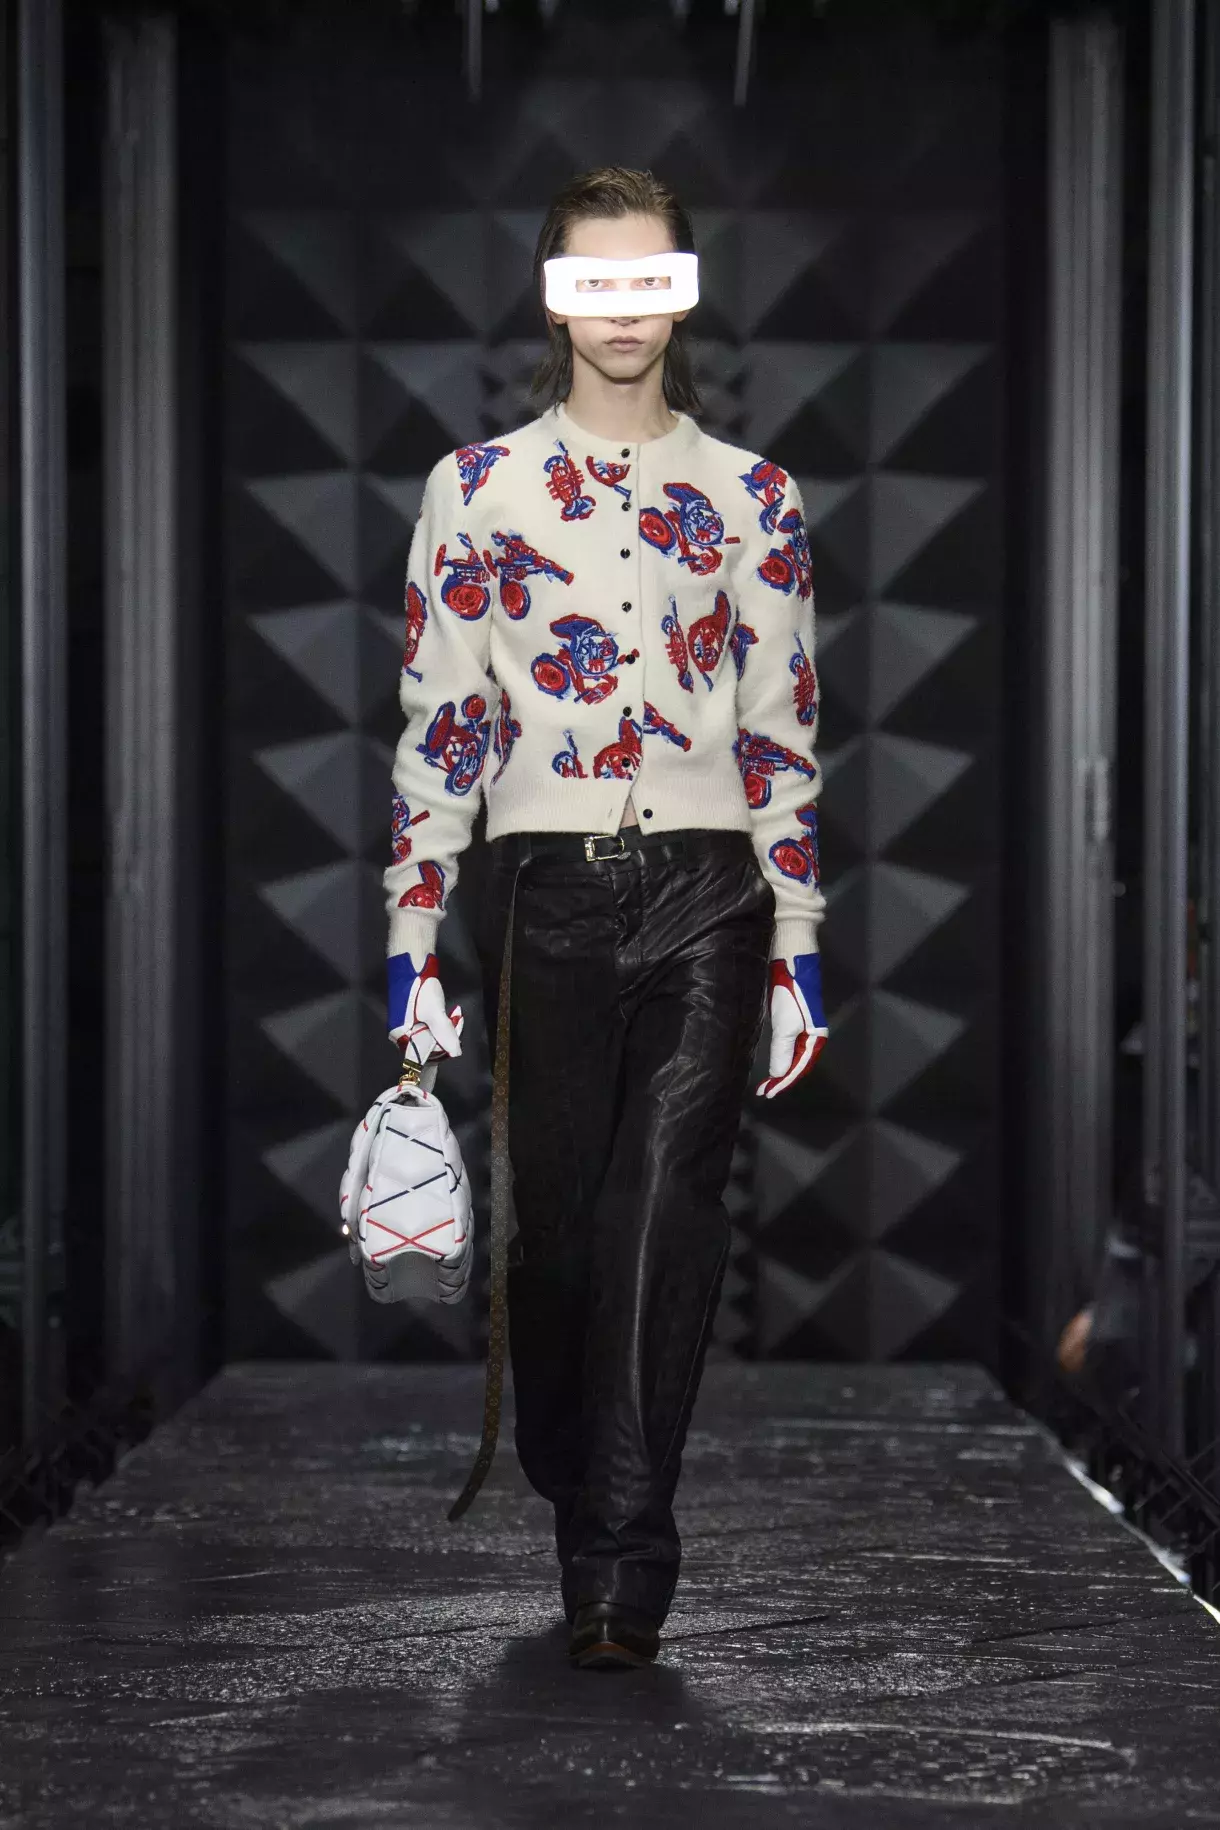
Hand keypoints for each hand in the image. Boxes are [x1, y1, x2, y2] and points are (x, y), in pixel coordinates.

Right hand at [387, 950, 463, 1066]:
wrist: (412, 964)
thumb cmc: (420, 988)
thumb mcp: (434, 1011)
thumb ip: (443, 1033)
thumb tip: (456, 1052)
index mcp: (401, 1035)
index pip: (423, 1056)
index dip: (440, 1050)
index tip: (454, 1039)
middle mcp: (401, 1034)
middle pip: (426, 1046)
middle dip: (445, 1038)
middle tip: (457, 1022)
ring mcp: (407, 1024)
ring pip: (430, 1036)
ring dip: (445, 1030)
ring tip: (455, 1016)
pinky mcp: (413, 1016)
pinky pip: (428, 1028)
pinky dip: (440, 1024)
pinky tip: (450, 1015)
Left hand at [755, 951, 827, 1097]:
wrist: (789, 960)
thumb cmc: (791, 991)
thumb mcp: (786, 1023)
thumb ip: (783, 1050)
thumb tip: (779, 1075)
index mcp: (815, 1037)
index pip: (799, 1067)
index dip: (783, 1082)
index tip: (767, 1094)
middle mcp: (810, 1033)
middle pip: (796, 1063)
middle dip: (780, 1079)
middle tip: (763, 1091)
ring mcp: (801, 1025)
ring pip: (791, 1054)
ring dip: (779, 1069)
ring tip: (765, 1082)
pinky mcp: (790, 1016)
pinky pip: (785, 1043)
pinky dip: (778, 1055)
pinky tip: (770, 1060)